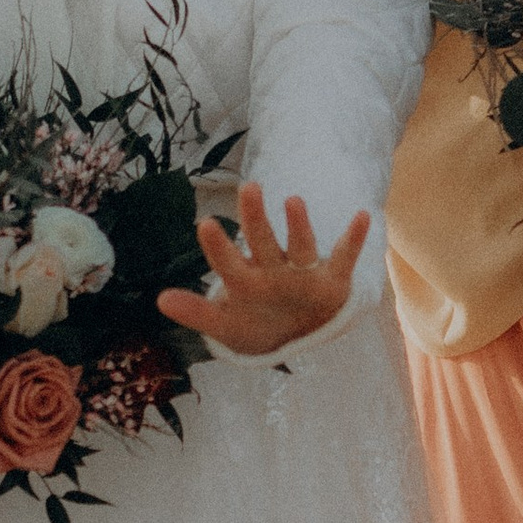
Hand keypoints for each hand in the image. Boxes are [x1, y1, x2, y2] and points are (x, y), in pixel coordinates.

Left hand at [158, 182, 369, 357]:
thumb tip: (159, 300)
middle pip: (263, 242)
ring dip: (299, 225)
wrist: (294, 334)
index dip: (219, 247)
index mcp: (247, 280)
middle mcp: (274, 269)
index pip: (230, 262)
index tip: (205, 224)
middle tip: (248, 187)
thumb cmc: (256, 324)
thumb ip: (198, 312)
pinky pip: (345, 257)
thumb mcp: (227, 325)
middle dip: (256, 219)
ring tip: (293, 200)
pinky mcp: (332, 281)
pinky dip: (354, 239)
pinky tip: (363, 215)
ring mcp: (304, 272)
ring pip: (301, 246)